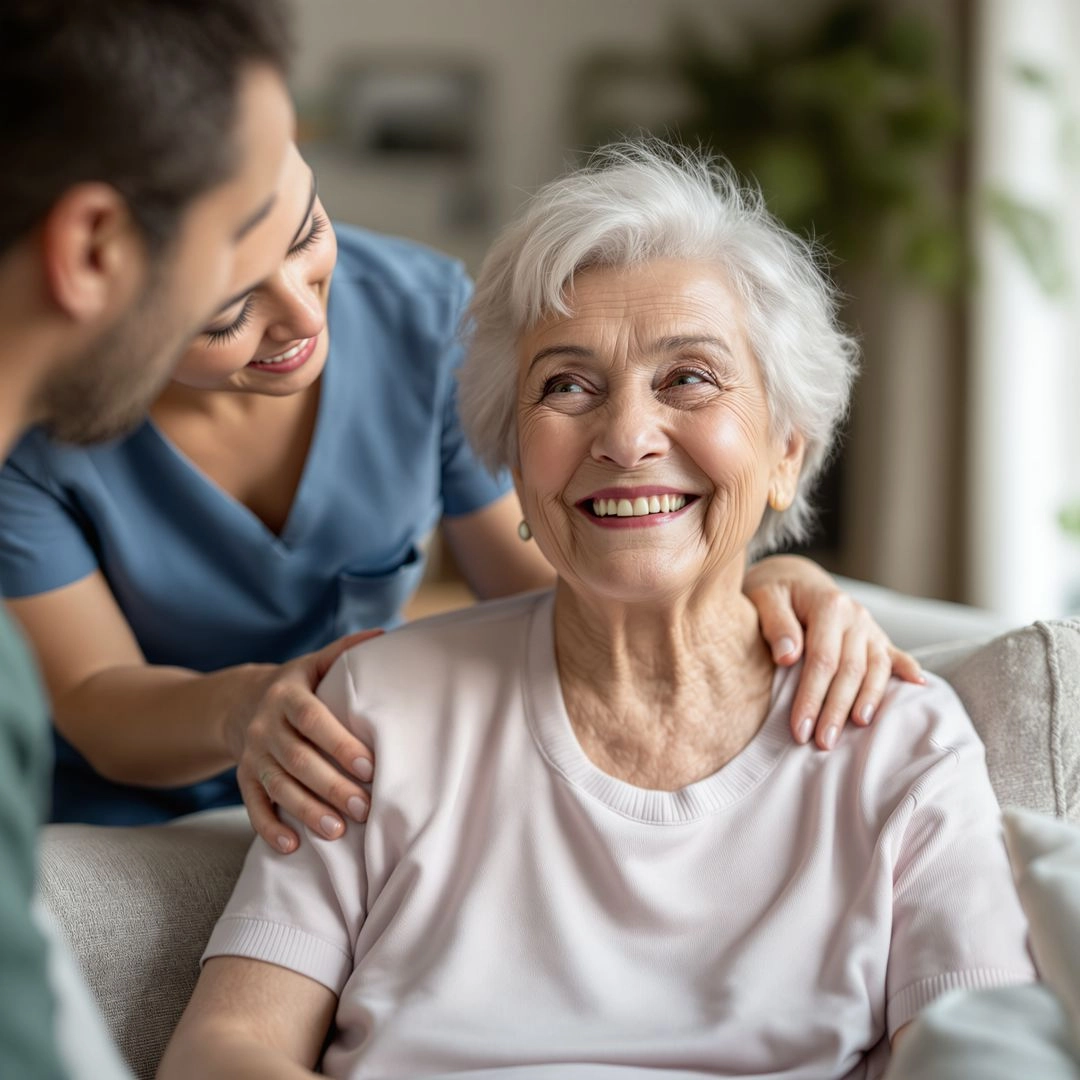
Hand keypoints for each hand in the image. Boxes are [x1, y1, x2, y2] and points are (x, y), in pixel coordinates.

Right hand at [227, 630, 381, 852]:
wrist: (241, 702)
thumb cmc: (297, 685)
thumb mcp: (315, 664)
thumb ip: (345, 651)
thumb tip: (385, 635)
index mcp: (287, 694)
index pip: (312, 720)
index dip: (339, 743)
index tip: (370, 766)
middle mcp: (265, 725)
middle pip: (297, 759)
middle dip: (331, 785)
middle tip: (364, 808)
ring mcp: (252, 754)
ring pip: (278, 786)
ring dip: (306, 811)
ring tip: (337, 833)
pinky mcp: (244, 778)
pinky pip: (253, 806)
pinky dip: (269, 829)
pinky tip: (292, 848)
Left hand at [743, 555, 923, 749]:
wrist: (794, 578)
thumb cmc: (774, 591)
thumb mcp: (764, 597)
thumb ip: (776, 624)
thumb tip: (787, 657)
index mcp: (829, 605)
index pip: (822, 660)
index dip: (812, 697)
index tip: (800, 729)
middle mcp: (855, 616)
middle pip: (851, 670)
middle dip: (836, 709)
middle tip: (823, 743)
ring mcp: (869, 627)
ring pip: (875, 669)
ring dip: (867, 701)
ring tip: (858, 729)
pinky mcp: (877, 636)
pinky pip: (895, 655)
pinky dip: (908, 670)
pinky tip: (919, 686)